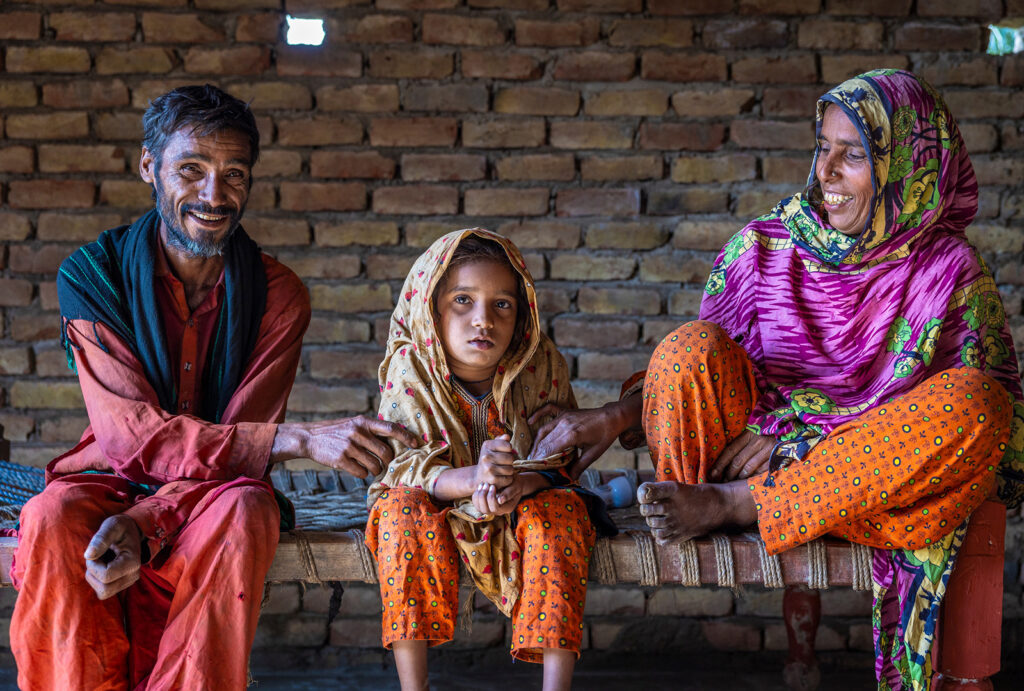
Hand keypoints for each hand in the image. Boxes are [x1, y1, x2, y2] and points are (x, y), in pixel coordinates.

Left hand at [83, 515, 142, 599]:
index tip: (94, 552)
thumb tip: (88, 555)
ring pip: (103, 593)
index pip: (106, 576)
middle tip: (97, 557)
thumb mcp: (111, 526)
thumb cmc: (120, 528)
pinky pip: (103, 592)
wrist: (131, 531)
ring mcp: (128, 582)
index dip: (93, 566)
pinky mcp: (121, 585)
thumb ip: (100, 538)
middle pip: (104, 589)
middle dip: (93, 573)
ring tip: (101, 560)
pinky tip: (103, 566)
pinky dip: (97, 581)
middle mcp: (133, 575)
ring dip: (94, 577)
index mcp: (133, 562)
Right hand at [276, 417, 421, 477]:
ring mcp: (349, 446)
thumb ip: (371, 430)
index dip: (406, 437)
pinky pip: (361, 473)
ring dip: (375, 470)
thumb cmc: (336, 432)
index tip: (416, 444)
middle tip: (384, 463)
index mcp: (363, 422)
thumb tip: (394, 442)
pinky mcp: (341, 460)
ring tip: (368, 467)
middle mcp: (358, 432)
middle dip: (388, 461)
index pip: (390, 428)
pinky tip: (355, 469)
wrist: (309, 437)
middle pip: (385, 452)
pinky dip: (361, 474)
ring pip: (374, 465)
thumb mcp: (353, 424)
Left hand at [471, 478, 519, 516]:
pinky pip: (477, 504)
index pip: (495, 508)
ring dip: (478, 496)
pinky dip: (476, 496)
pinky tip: (480, 486)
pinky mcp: (486, 504)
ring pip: (480, 508)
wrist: (513, 482)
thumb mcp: (516, 486)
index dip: (491, 498)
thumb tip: (500, 500)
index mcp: (507, 508)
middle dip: (483, 497)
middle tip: (486, 484)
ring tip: (482, 484)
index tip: (492, 486)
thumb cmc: (516, 483)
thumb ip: (509, 493)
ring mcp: (491, 509)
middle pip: (486, 510)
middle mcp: (499, 511)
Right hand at [475, 434, 515, 488]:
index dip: (509, 450)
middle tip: (503, 463)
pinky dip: (508, 479)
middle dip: (510, 461)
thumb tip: (507, 437)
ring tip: (502, 470)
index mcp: (487, 445)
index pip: (508, 446)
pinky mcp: (492, 480)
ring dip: (509, 471)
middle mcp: (486, 457)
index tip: (503, 452)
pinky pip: (509, 479)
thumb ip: (501, 440)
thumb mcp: (493, 447)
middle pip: (510, 458)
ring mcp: (489, 469)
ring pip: (511, 469)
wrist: (479, 476)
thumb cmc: (490, 459)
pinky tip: (501, 477)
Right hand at [529, 396, 640, 478]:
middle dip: (537, 454)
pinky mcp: (564, 411)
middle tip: (532, 465)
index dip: (541, 460)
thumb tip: (569, 478)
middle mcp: (564, 424)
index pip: (550, 450)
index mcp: (572, 435)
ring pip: (543, 430)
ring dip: (536, 442)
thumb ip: (580, 466)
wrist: (612, 417)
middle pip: (544, 442)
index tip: (536, 469)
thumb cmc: (604, 436)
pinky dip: (538, 414)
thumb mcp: (594, 453)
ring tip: (532, 454)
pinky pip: (547, 410)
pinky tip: (530, 421)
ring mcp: (563, 416)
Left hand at [709, 429, 774, 481]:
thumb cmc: (768, 432)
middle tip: (722, 483)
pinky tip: (748, 483)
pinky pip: (762, 471)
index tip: (712, 475)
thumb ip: (742, 443)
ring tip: (733, 484)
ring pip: (749, 468)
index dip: (719, 464)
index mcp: (748, 434)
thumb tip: (725, 460)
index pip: (730, 451)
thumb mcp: (754, 432)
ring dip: (739, 478)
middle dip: (728, 474)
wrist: (792, 427)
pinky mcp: (778, 457)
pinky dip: (754, 478)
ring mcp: (769, 450)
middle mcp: (758, 441)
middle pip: (738, 461)